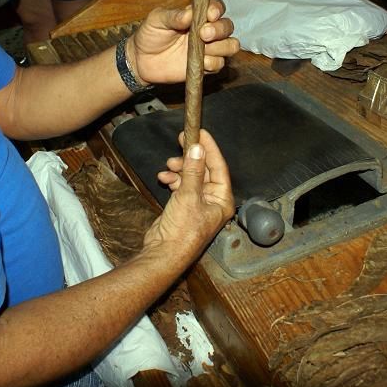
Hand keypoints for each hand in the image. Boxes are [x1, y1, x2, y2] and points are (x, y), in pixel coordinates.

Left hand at [127, 0, 238, 85]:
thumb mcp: (157, 20)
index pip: (216, 8)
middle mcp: (207, 30)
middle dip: (219, 29)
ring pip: (230, 45)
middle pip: (227, 26)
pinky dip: (214, 62)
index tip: (209, 15)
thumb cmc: (150, 35)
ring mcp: (208, 49)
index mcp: (197, 15)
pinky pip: (220, 64)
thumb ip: (173, 16)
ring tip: (205, 48)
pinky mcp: (206, 66)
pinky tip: (202, 62)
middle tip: (203, 34)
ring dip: (222, 46)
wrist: (142, 60)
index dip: (217, 10)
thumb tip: (189, 14)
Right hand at [145, 130, 233, 256]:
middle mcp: (213, 201)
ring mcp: (198, 203)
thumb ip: (193, 171)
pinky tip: (163, 178)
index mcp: (223, 200)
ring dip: (179, 169)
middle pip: (204, 170)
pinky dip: (173, 180)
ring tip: (169, 166)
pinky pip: (181, 185)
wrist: (163, 253)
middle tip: (181, 141)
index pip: (219, 167)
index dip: (210, 148)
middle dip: (191, 158)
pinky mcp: (184, 206)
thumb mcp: (188, 196)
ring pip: (191, 176)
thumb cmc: (182, 232)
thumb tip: (197, 149)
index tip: (200, 133)